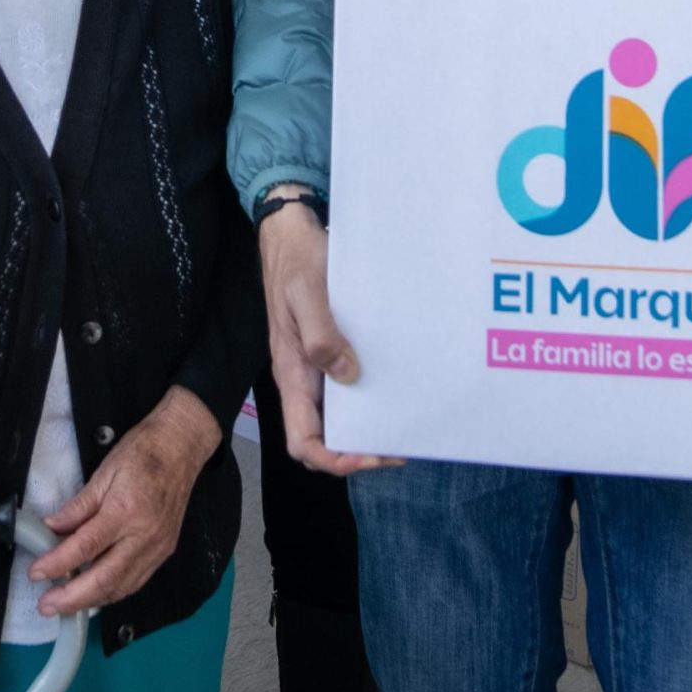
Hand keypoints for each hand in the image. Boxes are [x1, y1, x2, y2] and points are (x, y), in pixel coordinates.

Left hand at [33, 387, 221, 615]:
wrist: (182, 447)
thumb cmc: (143, 453)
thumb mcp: (103, 473)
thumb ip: (78, 507)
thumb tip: (51, 528)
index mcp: (126, 511)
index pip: (86, 547)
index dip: (58, 564)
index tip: (36, 573)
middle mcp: (144, 535)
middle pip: (105, 578)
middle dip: (72, 598)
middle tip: (46, 605)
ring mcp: (158, 547)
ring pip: (122, 587)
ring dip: (91, 601)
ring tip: (64, 605)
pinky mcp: (165, 552)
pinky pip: (136, 581)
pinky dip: (112, 592)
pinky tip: (94, 595)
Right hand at [259, 192, 394, 477]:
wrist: (290, 232)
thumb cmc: (296, 261)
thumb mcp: (308, 294)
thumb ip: (321, 337)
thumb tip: (347, 375)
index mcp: (291, 374)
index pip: (302, 441)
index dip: (333, 459)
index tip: (369, 456)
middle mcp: (302, 377)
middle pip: (323, 437)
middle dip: (358, 450)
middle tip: (399, 446)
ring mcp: (313, 366)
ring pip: (335, 416)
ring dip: (365, 426)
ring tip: (402, 424)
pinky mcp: (327, 349)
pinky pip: (344, 387)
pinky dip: (367, 398)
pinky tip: (393, 389)